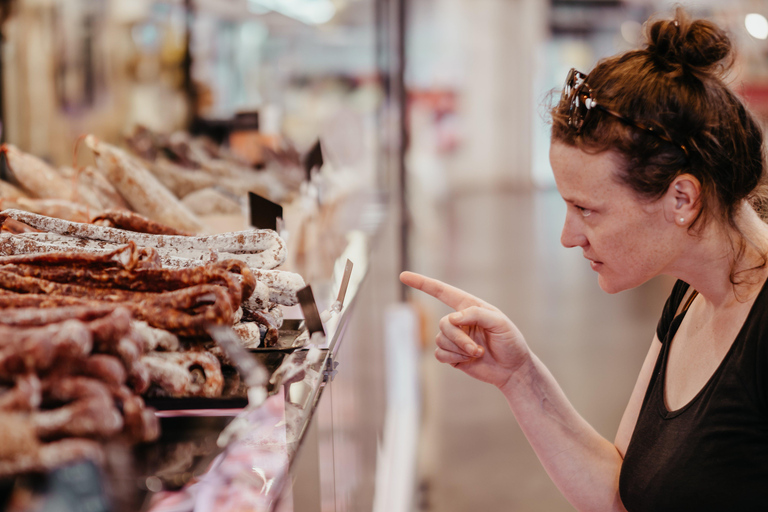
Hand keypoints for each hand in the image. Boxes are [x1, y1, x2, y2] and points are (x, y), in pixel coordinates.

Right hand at [400, 271, 530, 388]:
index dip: (422, 283)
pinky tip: (469, 361)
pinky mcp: (451, 355)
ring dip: (459, 350)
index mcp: (469, 306)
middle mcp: (459, 320)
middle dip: (458, 338)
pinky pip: (439, 354)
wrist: (513, 369)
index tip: (403, 276)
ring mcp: (454, 338)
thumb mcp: (500, 323)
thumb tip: (452, 318)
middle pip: (443, 324)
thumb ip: (476, 314)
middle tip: (477, 349)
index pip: (442, 291)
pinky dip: (453, 359)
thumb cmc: (510, 342)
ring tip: (477, 354)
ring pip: (440, 340)